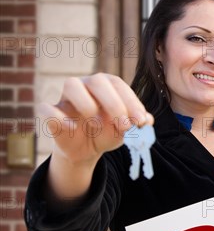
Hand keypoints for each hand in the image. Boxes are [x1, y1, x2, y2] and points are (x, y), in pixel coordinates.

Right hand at [39, 73, 153, 198]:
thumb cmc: (108, 131)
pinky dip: (58, 117)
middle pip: (97, 81)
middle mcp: (86, 85)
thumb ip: (137, 123)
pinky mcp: (51, 112)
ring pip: (71, 84)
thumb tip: (149, 120)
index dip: (132, 102)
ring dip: (87, 104)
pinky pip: (47, 108)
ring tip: (97, 125)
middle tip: (124, 125)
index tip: (141, 122)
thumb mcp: (125, 129)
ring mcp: (66, 97)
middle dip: (114, 103)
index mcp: (107, 85)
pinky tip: (72, 128)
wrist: (86, 149)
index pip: (119, 85)